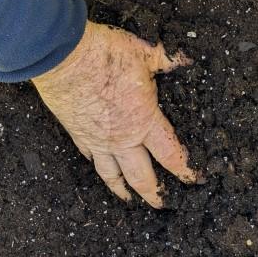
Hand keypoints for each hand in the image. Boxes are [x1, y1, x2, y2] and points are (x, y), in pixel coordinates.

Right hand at [32, 20, 196, 207]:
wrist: (64, 58)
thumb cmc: (105, 55)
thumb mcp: (144, 53)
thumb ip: (167, 60)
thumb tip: (187, 60)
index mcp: (144, 122)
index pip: (171, 155)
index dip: (184, 171)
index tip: (193, 180)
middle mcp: (122, 138)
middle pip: (141, 175)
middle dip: (153, 192)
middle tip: (161, 203)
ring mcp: (98, 140)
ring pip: (112, 174)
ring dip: (123, 190)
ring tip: (129, 199)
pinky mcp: (77, 133)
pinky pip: (90, 157)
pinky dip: (97, 166)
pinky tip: (101, 169)